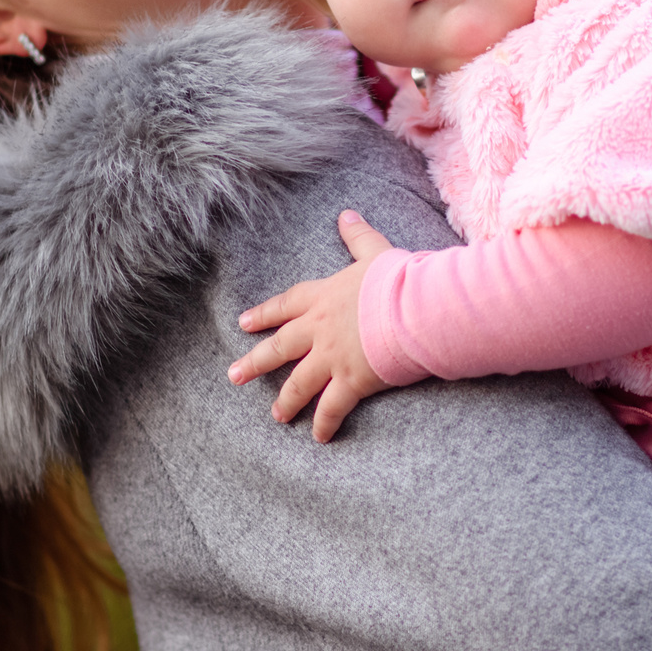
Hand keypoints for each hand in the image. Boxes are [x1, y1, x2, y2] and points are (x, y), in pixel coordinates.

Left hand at [229, 211, 396, 441]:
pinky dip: (324, 423)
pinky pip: (331, 408)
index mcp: (324, 296)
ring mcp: (332, 357)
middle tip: (234, 375)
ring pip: (299, 383)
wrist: (417, 308)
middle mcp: (320, 329)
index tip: (244, 323)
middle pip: (280, 348)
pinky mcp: (351, 381)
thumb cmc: (400, 279)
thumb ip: (358, 236)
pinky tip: (319, 437)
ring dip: (285, 401)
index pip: (286, 305)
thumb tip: (346, 213)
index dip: (265, 314)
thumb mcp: (376, 252)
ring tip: (276, 415)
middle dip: (256, 363)